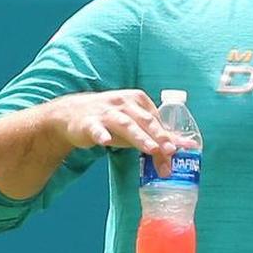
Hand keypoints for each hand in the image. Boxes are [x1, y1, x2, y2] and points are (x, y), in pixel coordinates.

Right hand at [50, 90, 181, 175]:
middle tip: (171, 150)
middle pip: (146, 121)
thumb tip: (178, 148)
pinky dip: (101, 134)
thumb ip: (154, 135)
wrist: (72, 114)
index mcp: (138, 100)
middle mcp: (124, 103)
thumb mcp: (134, 125)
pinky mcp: (88, 122)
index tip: (180, 152)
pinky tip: (106, 140)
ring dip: (140, 137)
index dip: (169, 138)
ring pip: (126, 124)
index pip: (157, 121)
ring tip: (152, 149)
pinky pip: (96, 128)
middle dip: (160, 136)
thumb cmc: (110, 119)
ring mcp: (106, 112)